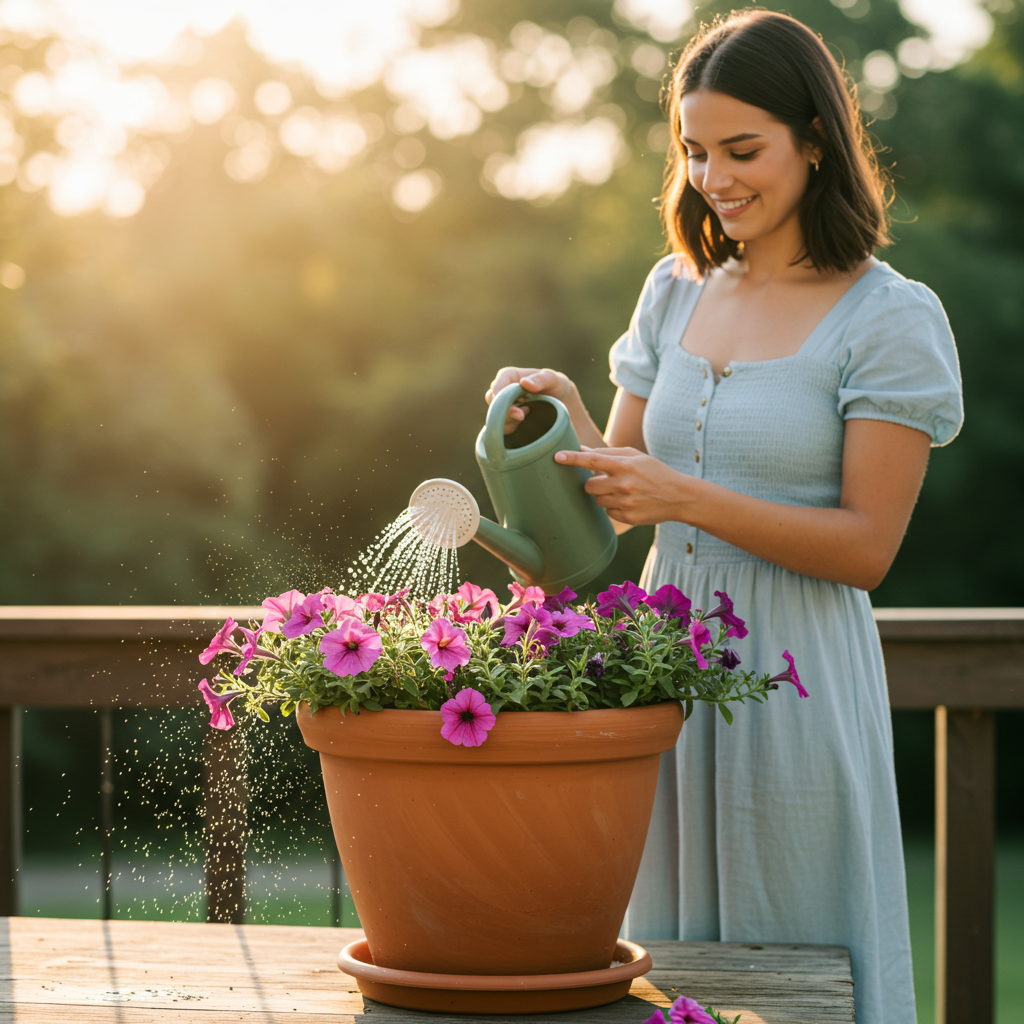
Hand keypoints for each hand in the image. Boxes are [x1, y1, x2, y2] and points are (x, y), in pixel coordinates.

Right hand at [485, 367, 575, 435]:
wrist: (561, 405)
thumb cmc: (556, 386)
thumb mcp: (554, 379)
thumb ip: (542, 379)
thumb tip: (524, 383)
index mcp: (510, 377)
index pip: (500, 381)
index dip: (498, 390)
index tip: (502, 399)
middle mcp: (503, 392)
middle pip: (492, 400)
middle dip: (503, 409)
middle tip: (521, 415)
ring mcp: (504, 408)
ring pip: (495, 415)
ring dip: (508, 420)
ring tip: (526, 417)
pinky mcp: (507, 422)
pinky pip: (501, 428)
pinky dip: (510, 429)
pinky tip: (522, 425)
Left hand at [554, 446, 687, 525]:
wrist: (679, 496)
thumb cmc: (655, 472)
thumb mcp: (635, 457)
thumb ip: (608, 454)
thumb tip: (582, 450)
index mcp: (625, 465)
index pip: (592, 461)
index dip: (573, 458)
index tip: (557, 456)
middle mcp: (624, 484)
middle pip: (589, 486)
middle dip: (593, 483)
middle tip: (606, 480)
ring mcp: (625, 502)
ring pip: (597, 500)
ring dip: (604, 495)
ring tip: (622, 491)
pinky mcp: (628, 517)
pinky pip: (608, 512)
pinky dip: (613, 507)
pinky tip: (628, 502)